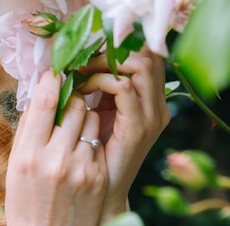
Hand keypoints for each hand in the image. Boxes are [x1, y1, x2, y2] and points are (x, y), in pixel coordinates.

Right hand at [5, 70, 107, 225]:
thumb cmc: (26, 197)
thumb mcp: (16, 162)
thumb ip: (28, 127)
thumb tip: (40, 92)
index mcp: (28, 153)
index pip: (45, 101)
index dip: (52, 80)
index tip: (54, 72)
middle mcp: (55, 159)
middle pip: (74, 105)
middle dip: (71, 97)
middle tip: (66, 100)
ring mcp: (81, 168)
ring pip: (91, 119)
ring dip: (83, 116)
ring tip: (73, 129)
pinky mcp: (98, 176)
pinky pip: (99, 140)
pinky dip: (91, 139)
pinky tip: (81, 151)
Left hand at [78, 47, 170, 220]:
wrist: (100, 190)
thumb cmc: (91, 146)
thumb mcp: (95, 108)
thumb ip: (93, 82)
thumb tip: (72, 52)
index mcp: (148, 96)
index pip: (146, 51)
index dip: (120, 38)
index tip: (89, 41)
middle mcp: (157, 102)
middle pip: (148, 51)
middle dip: (112, 45)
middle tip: (83, 54)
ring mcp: (152, 114)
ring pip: (140, 64)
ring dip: (105, 60)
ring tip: (81, 69)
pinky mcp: (140, 126)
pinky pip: (124, 88)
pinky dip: (100, 80)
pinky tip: (82, 88)